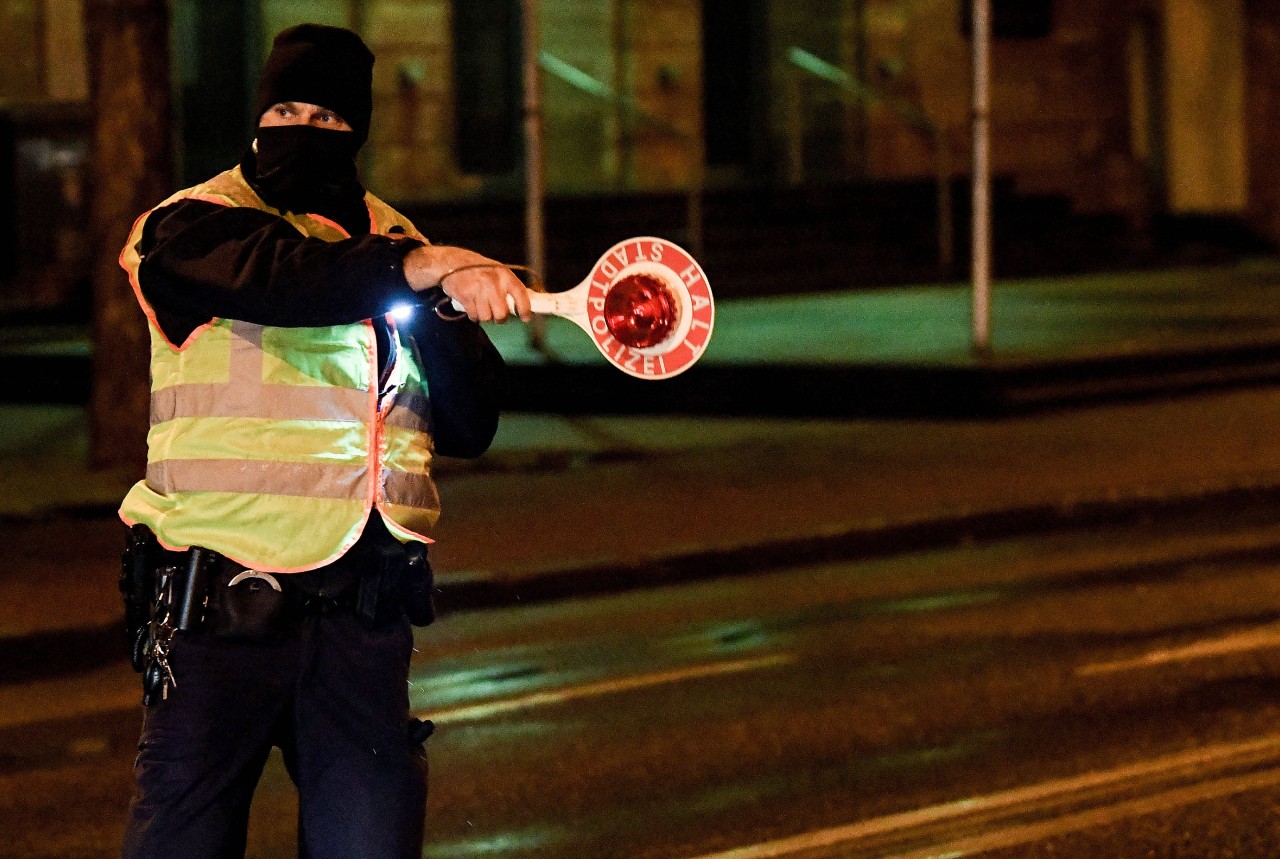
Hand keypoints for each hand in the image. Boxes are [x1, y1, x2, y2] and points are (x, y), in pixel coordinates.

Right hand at [403, 245, 532, 322]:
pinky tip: (472, 306)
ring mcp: (478, 290)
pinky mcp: (465, 296)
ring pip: (487, 317)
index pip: (520, 294)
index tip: (525, 318)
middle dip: (500, 318)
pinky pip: (474, 316)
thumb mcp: (496, 270)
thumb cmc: (476, 267)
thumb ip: (508, 285)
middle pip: (502, 314)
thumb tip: (523, 303)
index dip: (525, 309)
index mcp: (504, 274)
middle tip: (497, 315)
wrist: (449, 262)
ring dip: (485, 316)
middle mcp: (492, 282)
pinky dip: (474, 315)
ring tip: (481, 307)